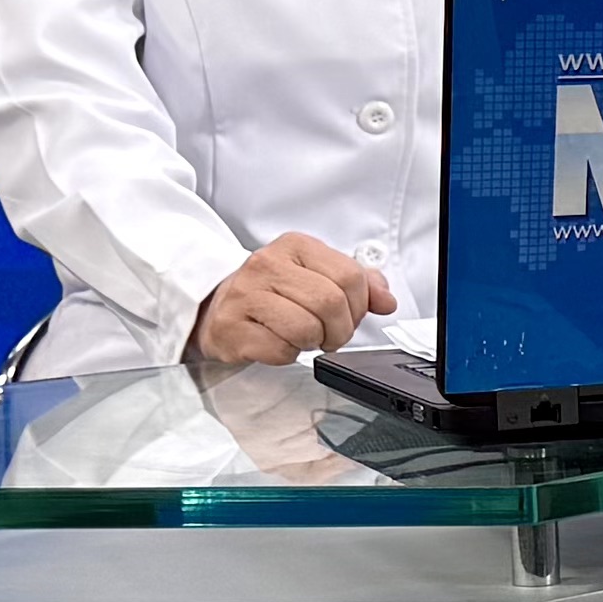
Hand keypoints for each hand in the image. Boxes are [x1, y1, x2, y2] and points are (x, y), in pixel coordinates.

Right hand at [192, 232, 397, 367]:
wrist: (216, 307)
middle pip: (331, 303)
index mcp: (295, 246)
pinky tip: (280, 343)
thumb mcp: (315, 275)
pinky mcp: (232, 327)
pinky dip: (289, 354)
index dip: (360, 305)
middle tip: (330, 334)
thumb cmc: (271, 293)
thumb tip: (386, 300)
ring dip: (314, 342)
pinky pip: (280, 350)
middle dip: (340, 329)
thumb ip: (357, 283)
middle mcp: (267, 265)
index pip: (350, 275)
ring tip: (304, 338)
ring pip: (306, 327)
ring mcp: (245, 295)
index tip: (349, 314)